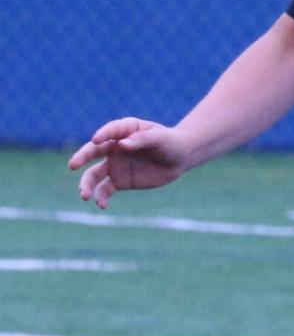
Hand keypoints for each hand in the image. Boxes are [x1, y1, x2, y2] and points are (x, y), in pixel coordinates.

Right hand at [67, 118, 190, 208]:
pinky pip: (105, 189)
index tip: (96, 139)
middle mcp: (114, 147)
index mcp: (124, 130)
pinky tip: (102, 205)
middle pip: (93, 151)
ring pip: (94, 174)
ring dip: (87, 184)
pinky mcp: (119, 181)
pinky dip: (101, 197)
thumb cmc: (170, 142)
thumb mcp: (160, 139)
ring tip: (84, 195)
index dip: (102, 134)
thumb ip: (142, 140)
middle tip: (72, 165)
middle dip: (82, 158)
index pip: (110, 131)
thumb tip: (123, 144)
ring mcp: (115, 164)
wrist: (179, 159)